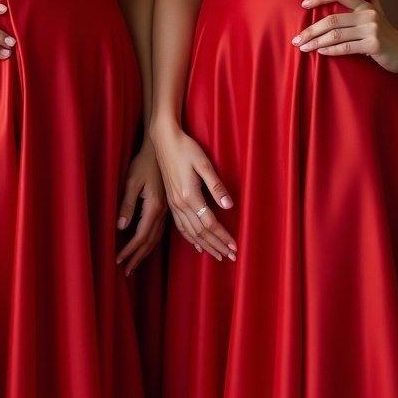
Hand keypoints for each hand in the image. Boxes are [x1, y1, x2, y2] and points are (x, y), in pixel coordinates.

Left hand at [115, 142, 166, 275]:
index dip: (129, 250)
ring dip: (145, 253)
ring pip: (156, 238)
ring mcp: (166, 210)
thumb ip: (128, 204)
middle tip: (126, 272)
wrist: (162, 150)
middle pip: (149, 242)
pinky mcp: (166, 207)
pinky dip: (153, 243)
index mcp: (154, 207)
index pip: (140, 236)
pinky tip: (150, 247)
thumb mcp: (132, 182)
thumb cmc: (143, 164)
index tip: (119, 261)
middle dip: (137, 258)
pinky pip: (160, 231)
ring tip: (135, 264)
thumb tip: (121, 227)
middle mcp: (162, 212)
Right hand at [150, 121, 236, 261]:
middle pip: (200, 232)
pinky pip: (181, 226)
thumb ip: (216, 186)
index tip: (234, 247)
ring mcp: (173, 204)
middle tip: (231, 257)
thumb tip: (229, 206)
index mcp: (189, 196)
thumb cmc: (186, 149)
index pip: (209, 223)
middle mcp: (180, 204)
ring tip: (218, 255)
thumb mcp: (204, 164)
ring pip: (190, 232)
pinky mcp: (170, 202)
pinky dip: (190, 239)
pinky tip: (197, 245)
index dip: (223, 236)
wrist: (163, 140)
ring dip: (206, 245)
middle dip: (217, 246)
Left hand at [292, 0, 397, 72]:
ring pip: (336, 34)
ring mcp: (371, 30)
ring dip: (316, 42)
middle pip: (332, 19)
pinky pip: (346, 47)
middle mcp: (367, 15)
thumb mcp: (380, 14)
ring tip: (303, 48)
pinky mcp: (373, 45)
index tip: (303, 5)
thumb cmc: (389, 34)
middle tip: (297, 39)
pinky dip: (331, 50)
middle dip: (311, 30)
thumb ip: (372, 3)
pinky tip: (320, 52)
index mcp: (365, 6)